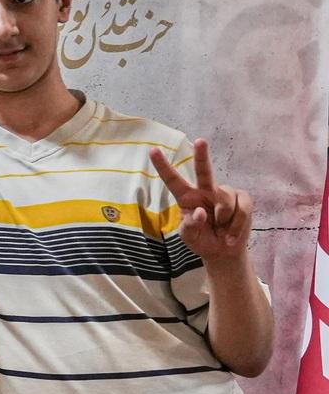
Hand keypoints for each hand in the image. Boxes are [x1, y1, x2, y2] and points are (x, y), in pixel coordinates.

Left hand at [151, 140, 252, 264]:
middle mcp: (204, 191)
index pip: (172, 180)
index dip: (163, 165)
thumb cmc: (202, 240)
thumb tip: (201, 212)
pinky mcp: (242, 199)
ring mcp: (224, 193)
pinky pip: (242, 207)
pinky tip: (231, 235)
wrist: (223, 251)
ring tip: (220, 230)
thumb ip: (190, 226)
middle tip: (200, 141)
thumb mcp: (189, 237)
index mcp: (186, 198)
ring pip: (225, 196)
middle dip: (202, 155)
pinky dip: (237, 224)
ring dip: (224, 217)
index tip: (152, 150)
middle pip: (204, 171)